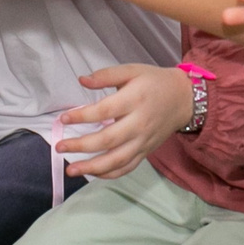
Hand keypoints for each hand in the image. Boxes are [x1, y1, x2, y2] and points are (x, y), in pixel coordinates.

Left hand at [52, 66, 193, 179]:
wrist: (184, 99)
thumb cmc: (154, 82)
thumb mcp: (132, 70)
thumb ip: (106, 75)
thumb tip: (82, 80)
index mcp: (134, 100)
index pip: (104, 111)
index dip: (82, 116)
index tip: (63, 118)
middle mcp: (139, 124)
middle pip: (108, 139)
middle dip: (81, 146)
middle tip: (60, 146)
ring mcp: (143, 141)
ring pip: (117, 160)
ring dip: (92, 168)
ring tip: (71, 170)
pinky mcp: (146, 152)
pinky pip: (127, 167)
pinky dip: (109, 174)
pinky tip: (92, 173)